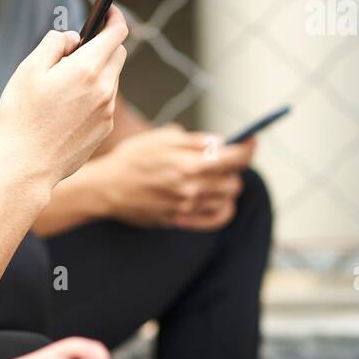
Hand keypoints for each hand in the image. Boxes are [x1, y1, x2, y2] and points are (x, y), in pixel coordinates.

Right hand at [0, 5, 128, 189]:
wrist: (27, 166)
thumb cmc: (22, 117)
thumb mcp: (27, 70)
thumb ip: (53, 44)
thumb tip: (73, 38)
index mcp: (87, 69)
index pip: (117, 33)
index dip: (115, 16)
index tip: (108, 10)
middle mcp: (105, 89)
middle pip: (118, 54)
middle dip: (103, 45)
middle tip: (77, 50)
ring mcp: (107, 112)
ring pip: (111, 79)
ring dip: (96, 72)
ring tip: (64, 85)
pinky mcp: (104, 129)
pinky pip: (104, 102)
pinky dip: (93, 95)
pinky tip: (66, 109)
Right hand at [87, 124, 254, 229]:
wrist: (106, 188)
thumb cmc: (132, 159)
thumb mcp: (161, 139)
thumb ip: (194, 141)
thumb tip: (220, 142)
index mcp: (189, 163)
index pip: (236, 158)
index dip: (248, 148)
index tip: (251, 143)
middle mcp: (192, 188)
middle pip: (234, 181)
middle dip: (232, 169)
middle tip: (221, 161)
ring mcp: (186, 207)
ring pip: (226, 201)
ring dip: (225, 188)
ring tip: (213, 179)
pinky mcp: (180, 220)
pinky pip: (214, 219)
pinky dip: (221, 209)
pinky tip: (215, 200)